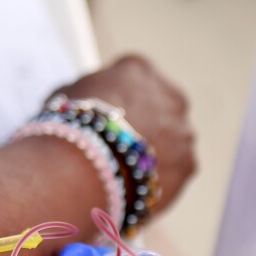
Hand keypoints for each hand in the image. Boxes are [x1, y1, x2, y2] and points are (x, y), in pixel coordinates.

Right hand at [55, 55, 194, 211]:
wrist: (79, 173)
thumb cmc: (67, 130)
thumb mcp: (67, 96)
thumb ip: (88, 93)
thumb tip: (89, 100)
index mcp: (137, 69)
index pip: (131, 77)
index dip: (115, 98)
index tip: (104, 117)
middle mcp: (169, 94)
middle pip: (159, 106)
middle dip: (143, 122)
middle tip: (115, 146)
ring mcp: (183, 131)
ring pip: (171, 139)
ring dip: (153, 151)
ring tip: (122, 171)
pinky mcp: (188, 165)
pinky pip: (173, 170)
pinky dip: (156, 177)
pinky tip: (133, 186)